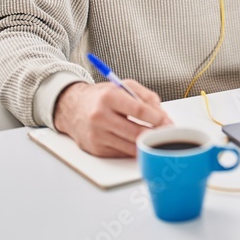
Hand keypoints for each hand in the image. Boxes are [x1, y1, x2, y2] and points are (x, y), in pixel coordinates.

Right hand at [53, 80, 172, 157]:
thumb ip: (147, 97)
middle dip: (156, 134)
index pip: (138, 110)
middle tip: (166, 133)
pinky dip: (133, 149)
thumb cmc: (102, 97)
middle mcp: (100, 116)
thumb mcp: (124, 87)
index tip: (167, 122)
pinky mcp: (95, 149)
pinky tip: (139, 143)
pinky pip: (121, 153)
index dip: (157, 118)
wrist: (72, 108)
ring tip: (156, 138)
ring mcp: (96, 135)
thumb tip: (164, 116)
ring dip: (147, 144)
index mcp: (109, 97)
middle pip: (135, 132)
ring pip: (130, 146)